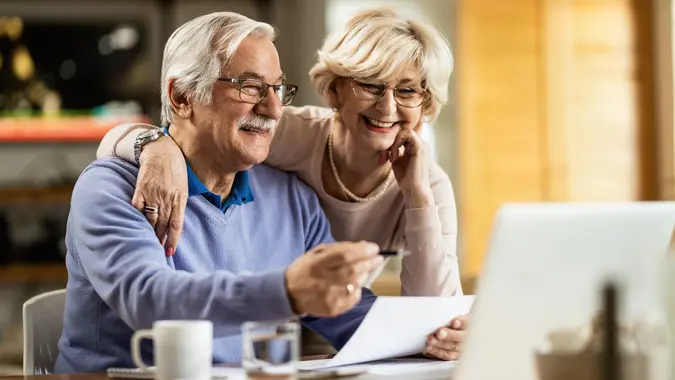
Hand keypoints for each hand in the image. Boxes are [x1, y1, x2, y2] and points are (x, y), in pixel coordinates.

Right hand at [131, 135, 187, 255]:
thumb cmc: (175, 168)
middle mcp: (167, 198)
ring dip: (149, 232)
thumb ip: (180, 204)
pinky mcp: (141, 189)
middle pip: (163, 225)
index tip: (169, 252)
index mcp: (180, 199)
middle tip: (157, 252)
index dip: (173, 240)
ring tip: (148, 242)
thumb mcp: (183, 187)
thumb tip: (177, 223)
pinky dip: (137, 217)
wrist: (161, 150)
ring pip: (150, 219)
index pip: (176, 225)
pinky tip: (136, 226)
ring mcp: (153, 194)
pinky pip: (137, 207)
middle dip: (160, 240)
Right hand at [285, 241, 382, 316]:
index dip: (362, 251)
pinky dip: (358, 289)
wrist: (290, 293)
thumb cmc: (306, 269)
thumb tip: (364, 245)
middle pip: (353, 271)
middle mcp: (323, 281)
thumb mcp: (317, 252)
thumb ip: (340, 248)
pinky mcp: (334, 309)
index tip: (374, 248)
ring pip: (356, 285)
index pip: (344, 256)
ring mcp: (329, 297)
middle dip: (369, 263)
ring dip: (365, 275)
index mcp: (317, 263)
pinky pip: (353, 298)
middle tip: (378, 258)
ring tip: (364, 270)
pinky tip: (354, 284)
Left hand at [384, 127, 433, 208]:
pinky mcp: (420, 148)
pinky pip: (408, 134)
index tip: (386, 155)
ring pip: (405, 131)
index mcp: (416, 147)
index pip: (404, 134)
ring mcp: (422, 145)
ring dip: (394, 142)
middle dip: (392, 141)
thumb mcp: (398, 161)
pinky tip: (394, 155)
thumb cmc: (406, 178)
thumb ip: (395, 151)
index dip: (393, 141)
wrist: (414, 190)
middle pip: (404, 131)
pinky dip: (397, 143)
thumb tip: (388, 144)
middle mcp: (421, 144)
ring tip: (391, 156)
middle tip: (386, 155)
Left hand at [423, 314, 468, 360]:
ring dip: (440, 344)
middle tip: (439, 332)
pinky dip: (437, 352)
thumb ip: (450, 311)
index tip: (454, 321)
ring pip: (452, 347)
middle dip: (449, 335)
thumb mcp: (456, 312)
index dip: (462, 322)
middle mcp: (468, 336)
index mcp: (470, 323)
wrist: (458, 329)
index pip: (468, 323)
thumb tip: (440, 305)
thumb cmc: (454, 318)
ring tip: (430, 340)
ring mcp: (462, 347)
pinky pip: (446, 355)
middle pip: (460, 337)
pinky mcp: (455, 355)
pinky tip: (428, 348)